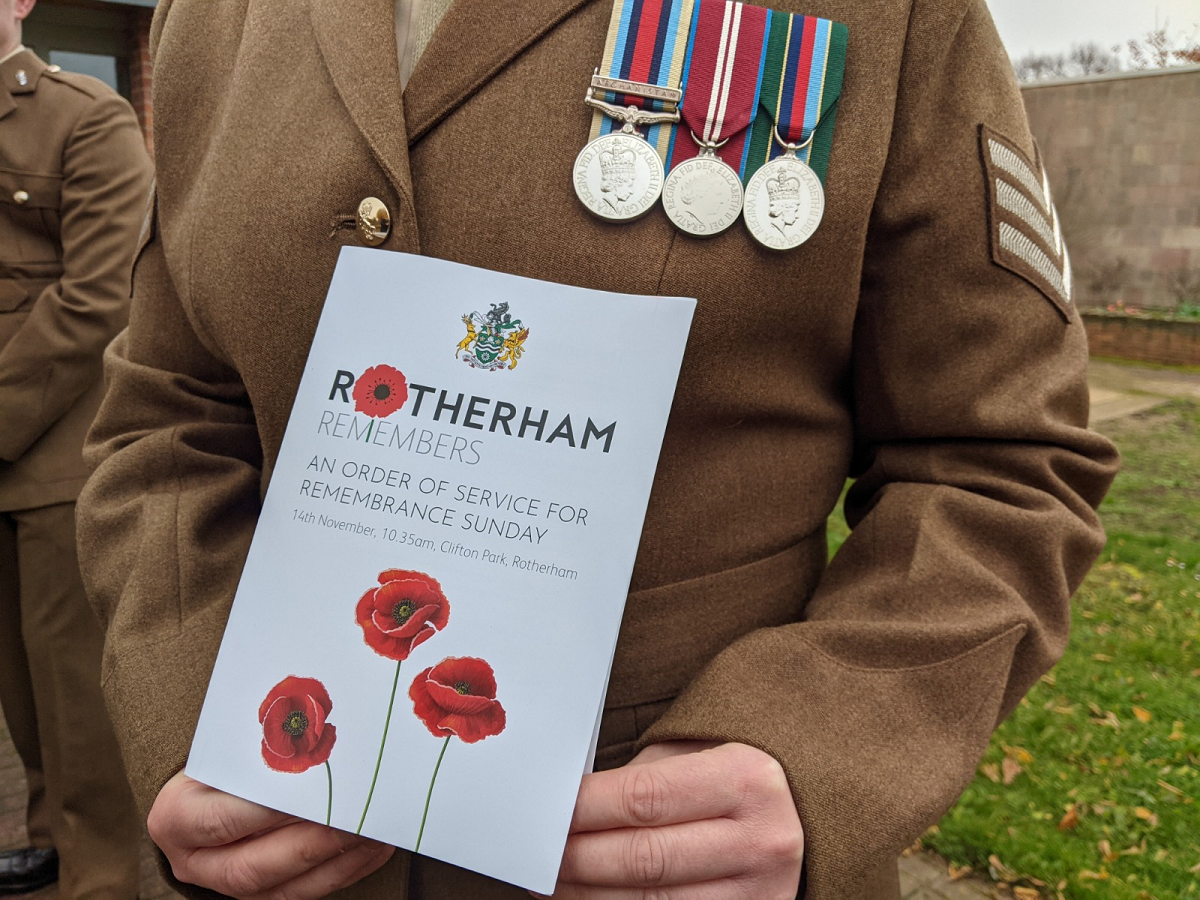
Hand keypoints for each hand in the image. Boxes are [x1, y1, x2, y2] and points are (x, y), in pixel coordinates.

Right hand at [148, 771, 393, 898]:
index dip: (268, 812)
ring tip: (375, 830)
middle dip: (312, 842)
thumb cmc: (223, 759)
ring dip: (337, 860)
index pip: (223, 821)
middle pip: (255, 865)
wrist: (207, 791)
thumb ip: (258, 752)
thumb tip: (314, 732)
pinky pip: (308, 892)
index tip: (312, 791)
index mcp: (177, 818)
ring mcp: (229, 886)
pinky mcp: (264, 896)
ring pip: (286, 887)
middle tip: (355, 816)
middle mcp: (196, 862)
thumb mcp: (226, 748)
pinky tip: (376, 847)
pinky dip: (347, 870)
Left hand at [545, 741, 803, 898]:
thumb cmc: (735, 781)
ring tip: (552, 885)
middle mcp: (762, 839)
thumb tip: (564, 810)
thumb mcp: (698, 758)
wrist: (807, 816)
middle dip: (576, 860)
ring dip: (588, 897)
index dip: (583, 810)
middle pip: (642, 859)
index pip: (643, 797)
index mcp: (746, 778)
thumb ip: (640, 781)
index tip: (543, 814)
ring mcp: (761, 893)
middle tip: (536, 856)